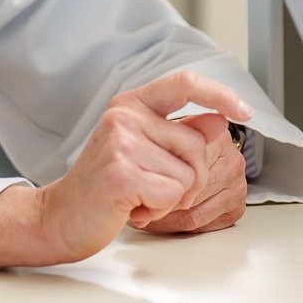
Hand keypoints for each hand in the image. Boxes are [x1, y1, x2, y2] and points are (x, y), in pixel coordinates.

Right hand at [0, 71, 253, 265]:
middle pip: (199, 145)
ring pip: (188, 176)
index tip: (245, 111)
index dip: (220, 94)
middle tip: (152, 189)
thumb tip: (219, 123)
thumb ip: (172, 133)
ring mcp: (121, 144)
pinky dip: (158, 211)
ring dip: (171, 199)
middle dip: (189, 179)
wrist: (57, 218)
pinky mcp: (121, 174)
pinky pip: (172, 195)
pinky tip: (131, 208)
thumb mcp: (137, 148)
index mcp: (131, 105)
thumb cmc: (102, 188)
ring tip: (138, 197)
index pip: (185, 84)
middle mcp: (125, 117)